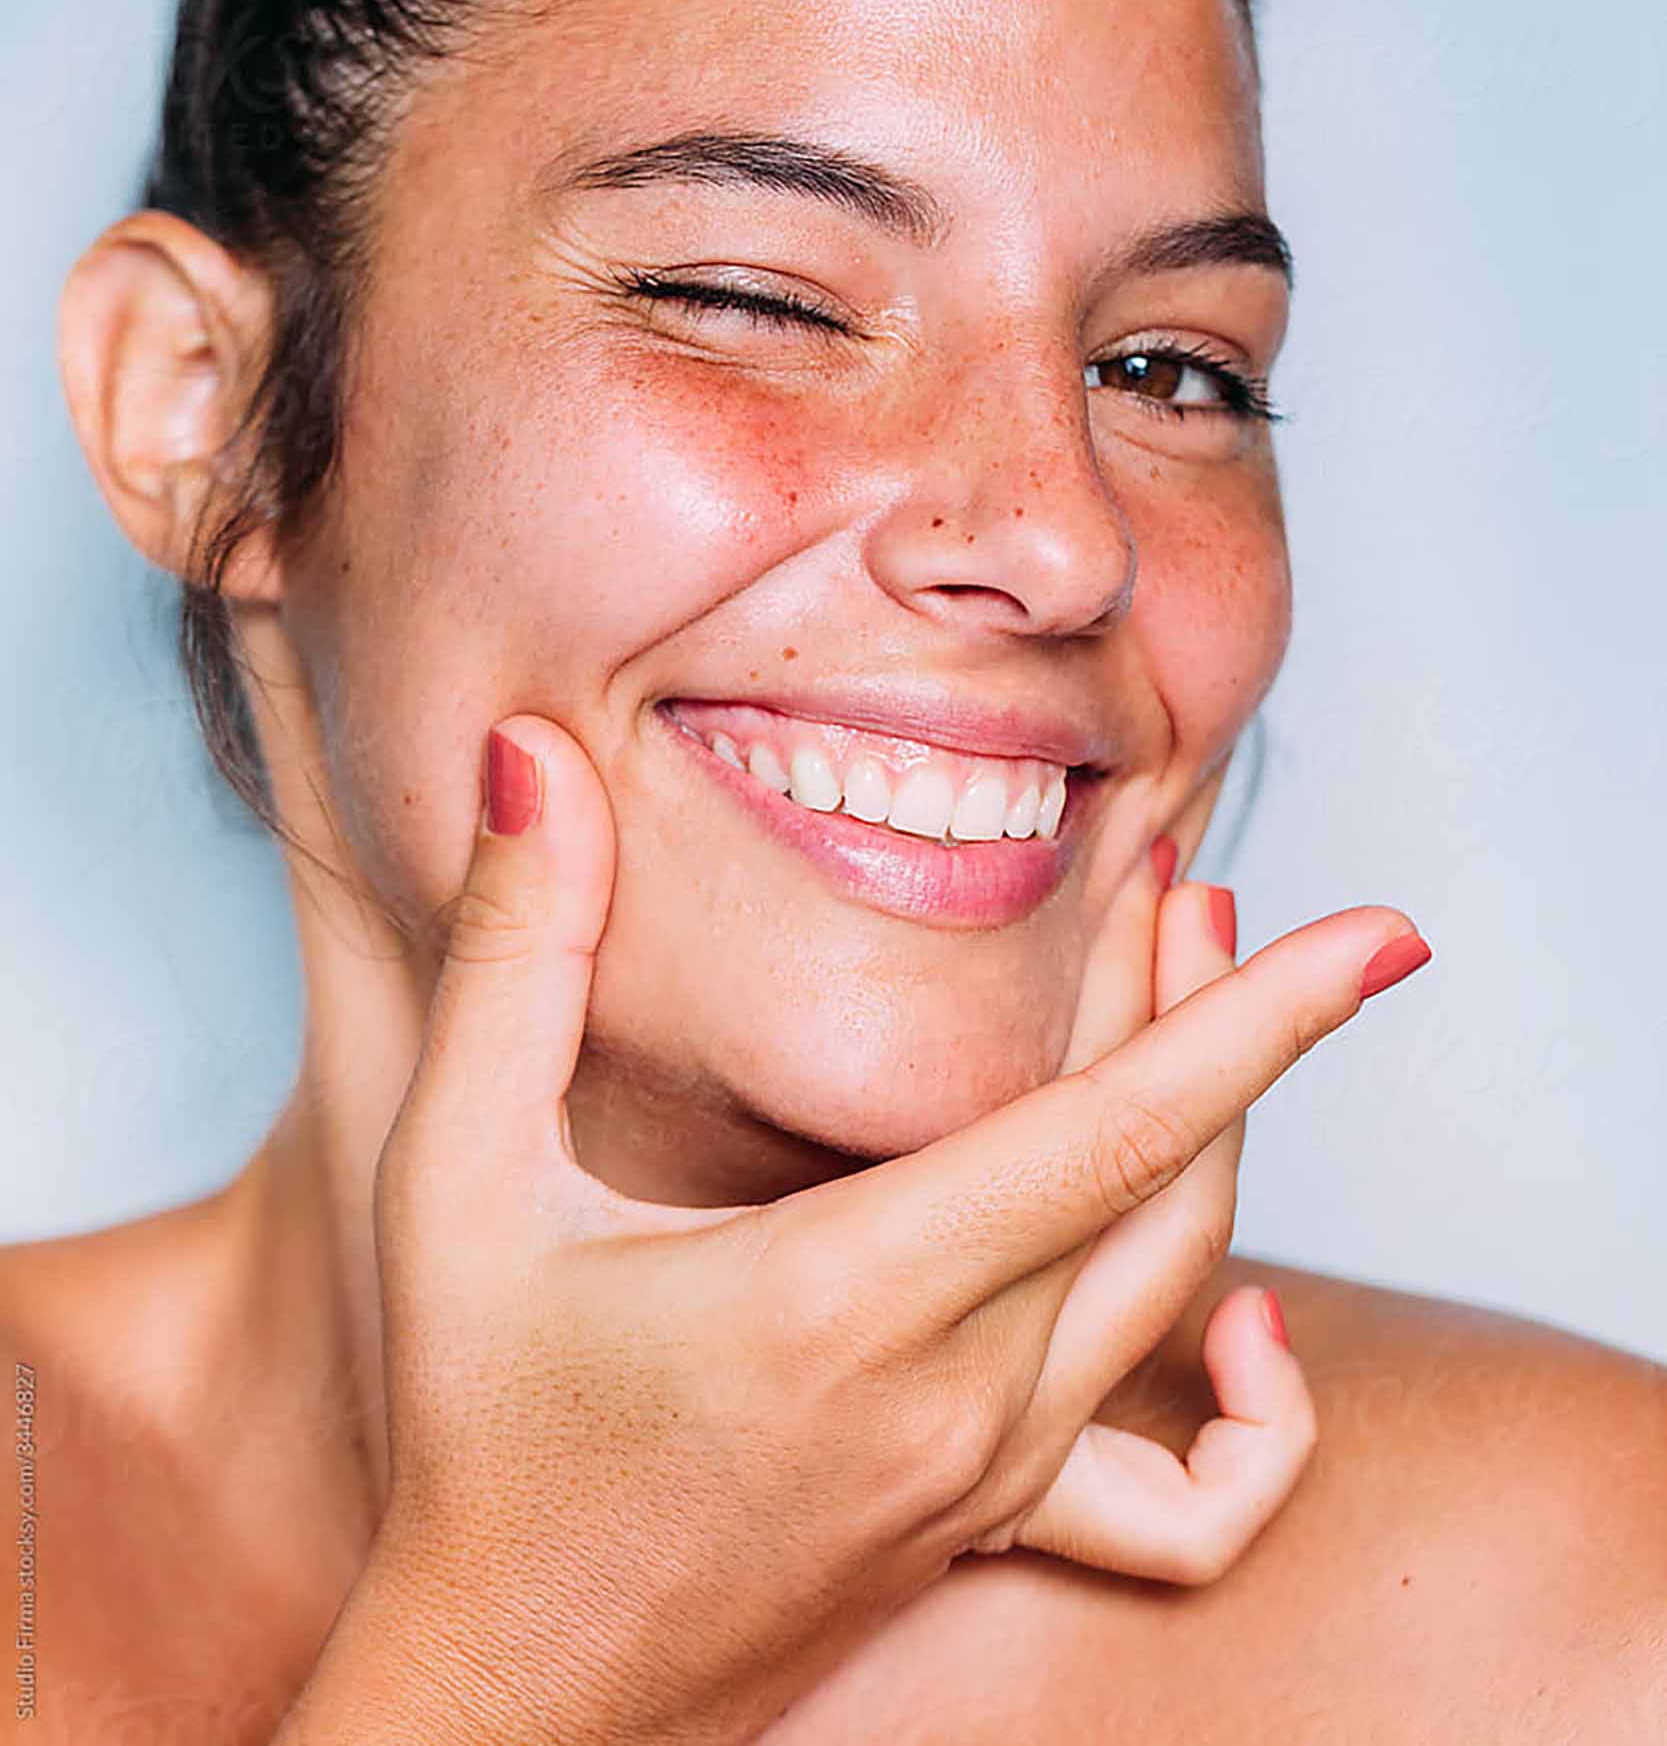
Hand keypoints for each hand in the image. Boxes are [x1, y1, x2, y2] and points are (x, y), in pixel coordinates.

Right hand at [281, 717, 1429, 1745]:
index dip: (1257, 1020)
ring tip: (1177, 997)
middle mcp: (954, 1398)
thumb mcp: (458, 1180)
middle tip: (1177, 870)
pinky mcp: (989, 1530)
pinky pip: (1188, 1506)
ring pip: (1178, 1287)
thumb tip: (530, 756)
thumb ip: (517, 954)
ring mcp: (988, 1479)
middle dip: (1205, 1004)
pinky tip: (1242, 1336)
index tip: (1375, 938)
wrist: (504, 1699)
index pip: (1117, 1135)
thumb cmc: (478, 1441)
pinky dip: (1255, 1421)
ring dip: (1213, 1132)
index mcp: (846, 1299)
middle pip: (1165, 1179)